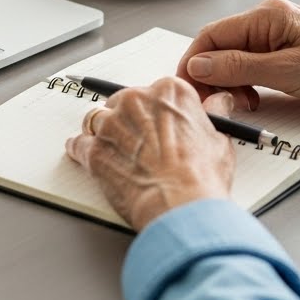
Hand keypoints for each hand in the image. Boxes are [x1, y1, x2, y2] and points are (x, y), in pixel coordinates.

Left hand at [65, 76, 236, 230]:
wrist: (181, 207)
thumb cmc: (202, 177)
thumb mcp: (220, 140)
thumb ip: (214, 114)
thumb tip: (220, 102)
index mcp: (170, 92)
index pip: (154, 92)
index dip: (155, 112)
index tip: (156, 123)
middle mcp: (137, 100)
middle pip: (121, 102)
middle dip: (127, 121)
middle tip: (138, 143)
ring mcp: (112, 125)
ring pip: (97, 119)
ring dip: (103, 133)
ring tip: (114, 151)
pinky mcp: (94, 151)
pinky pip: (79, 144)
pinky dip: (81, 150)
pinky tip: (86, 156)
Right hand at [177, 0, 299, 128]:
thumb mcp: (288, 70)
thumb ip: (239, 67)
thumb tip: (200, 65)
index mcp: (268, 16)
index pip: (212, 35)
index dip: (193, 62)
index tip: (185, 88)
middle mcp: (270, 26)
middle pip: (220, 49)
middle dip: (210, 77)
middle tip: (209, 103)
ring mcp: (279, 44)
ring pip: (235, 63)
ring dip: (229, 85)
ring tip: (238, 104)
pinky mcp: (289, 63)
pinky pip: (253, 73)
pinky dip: (246, 89)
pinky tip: (253, 102)